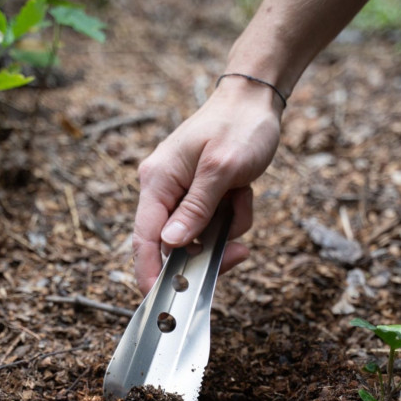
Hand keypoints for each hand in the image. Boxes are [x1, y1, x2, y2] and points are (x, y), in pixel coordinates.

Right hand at [133, 78, 281, 293]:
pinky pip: (213, 225)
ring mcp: (181, 194)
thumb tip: (172, 244)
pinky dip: (232, 218)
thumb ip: (196, 209)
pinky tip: (243, 195)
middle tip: (237, 252)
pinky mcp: (199, 196)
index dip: (148, 271)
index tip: (158, 299)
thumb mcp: (221, 169)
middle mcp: (163, 190)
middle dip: (208, 251)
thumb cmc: (239, 126)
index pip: (144, 237)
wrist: (255, 100)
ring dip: (226, 229)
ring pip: (198, 238)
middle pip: (172, 244)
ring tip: (242, 199)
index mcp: (157, 181)